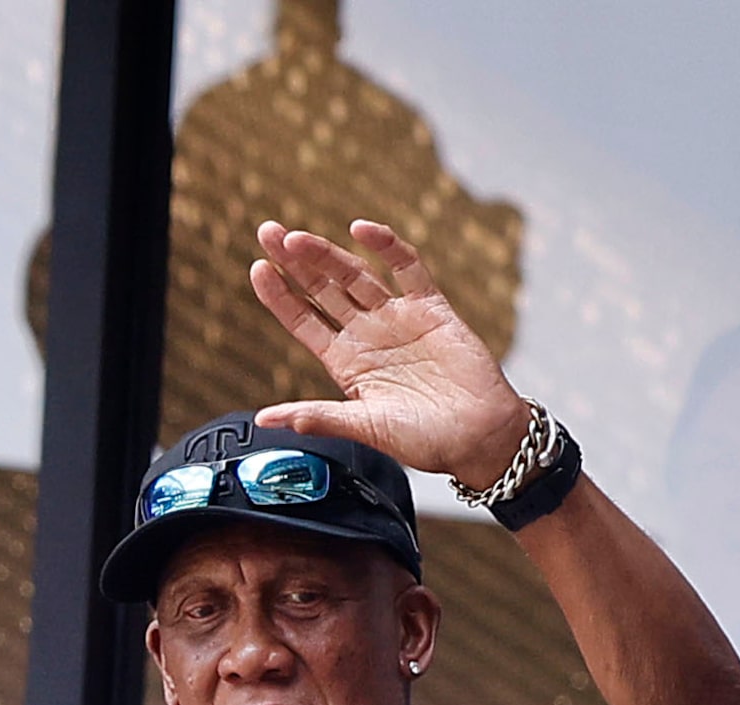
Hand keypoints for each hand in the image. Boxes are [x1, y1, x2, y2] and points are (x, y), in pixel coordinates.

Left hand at [246, 218, 532, 488]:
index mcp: (346, 363)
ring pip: (357, 275)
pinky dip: (388, 246)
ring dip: (328, 254)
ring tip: (297, 237)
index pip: (304, 320)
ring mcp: (398, 318)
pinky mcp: (432, 308)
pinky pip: (408, 268)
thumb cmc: (426, 440)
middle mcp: (367, 335)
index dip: (280, 295)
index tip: (258, 269)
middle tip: (267, 232)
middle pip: (323, 289)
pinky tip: (362, 230)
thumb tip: (264, 420)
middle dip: (295, 261)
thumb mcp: (364, 428)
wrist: (481, 437)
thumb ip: (317, 417)